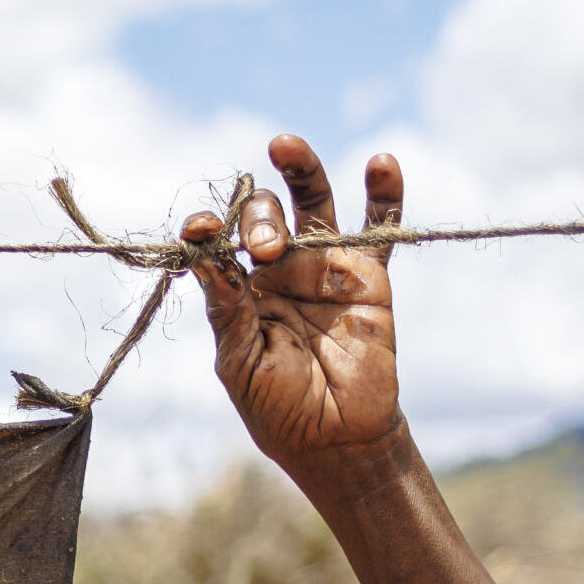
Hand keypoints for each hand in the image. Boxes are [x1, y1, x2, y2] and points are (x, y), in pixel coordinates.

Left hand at [182, 135, 406, 473]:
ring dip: (301, 170)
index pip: (219, 244)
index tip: (198, 229)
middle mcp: (279, 270)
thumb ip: (227, 307)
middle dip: (258, 219)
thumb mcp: (239, 360)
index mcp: (240, 290)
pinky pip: (380, 229)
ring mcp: (325, 267)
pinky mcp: (369, 276)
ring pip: (314, 204)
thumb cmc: (279, 406)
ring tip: (284, 145)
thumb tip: (201, 255)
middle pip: (264, 217)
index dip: (207, 229)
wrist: (336, 438)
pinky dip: (385, 194)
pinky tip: (382, 163)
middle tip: (265, 247)